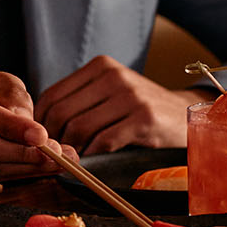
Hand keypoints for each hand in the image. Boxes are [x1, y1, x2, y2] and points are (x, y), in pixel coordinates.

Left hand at [35, 55, 205, 152]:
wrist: (186, 116)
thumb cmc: (140, 109)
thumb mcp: (111, 92)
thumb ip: (81, 99)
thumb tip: (39, 123)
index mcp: (100, 66)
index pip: (52, 94)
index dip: (41, 121)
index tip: (43, 138)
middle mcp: (114, 76)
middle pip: (62, 112)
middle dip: (54, 138)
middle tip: (56, 154)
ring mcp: (130, 96)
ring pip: (80, 127)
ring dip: (72, 149)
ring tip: (73, 158)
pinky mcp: (144, 119)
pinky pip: (103, 141)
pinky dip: (92, 154)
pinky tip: (93, 160)